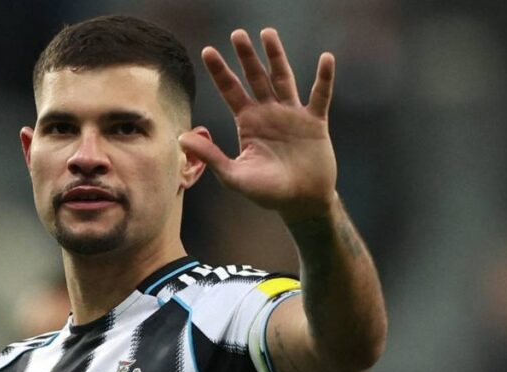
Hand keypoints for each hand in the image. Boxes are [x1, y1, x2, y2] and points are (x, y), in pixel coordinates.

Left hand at [180, 28, 337, 222]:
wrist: (301, 203)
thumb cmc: (267, 192)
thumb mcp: (234, 175)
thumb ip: (210, 155)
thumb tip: (181, 138)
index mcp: (248, 122)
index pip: (230, 90)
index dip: (220, 72)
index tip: (207, 51)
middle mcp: (268, 113)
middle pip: (255, 78)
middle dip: (246, 57)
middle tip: (237, 34)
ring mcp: (292, 115)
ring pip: (283, 78)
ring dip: (276, 57)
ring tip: (268, 33)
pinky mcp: (315, 122)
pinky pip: (320, 96)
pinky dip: (324, 78)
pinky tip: (326, 59)